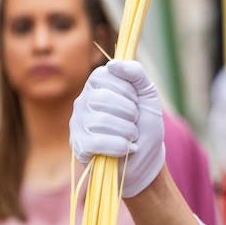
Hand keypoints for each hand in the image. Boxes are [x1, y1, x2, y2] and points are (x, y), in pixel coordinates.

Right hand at [71, 60, 165, 197]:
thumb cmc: (145, 125)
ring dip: (127, 131)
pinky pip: (96, 142)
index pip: (106, 76)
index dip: (127, 90)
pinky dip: (120, 146)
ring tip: (131, 136)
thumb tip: (114, 64)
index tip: (135, 101)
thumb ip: (136, 74)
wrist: (145, 160)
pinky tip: (126, 149)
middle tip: (135, 121)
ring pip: (100, 121)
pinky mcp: (79, 146)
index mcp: (98, 85)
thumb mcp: (148, 95)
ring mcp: (77, 124)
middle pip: (102, 99)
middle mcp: (82, 101)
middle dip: (129, 112)